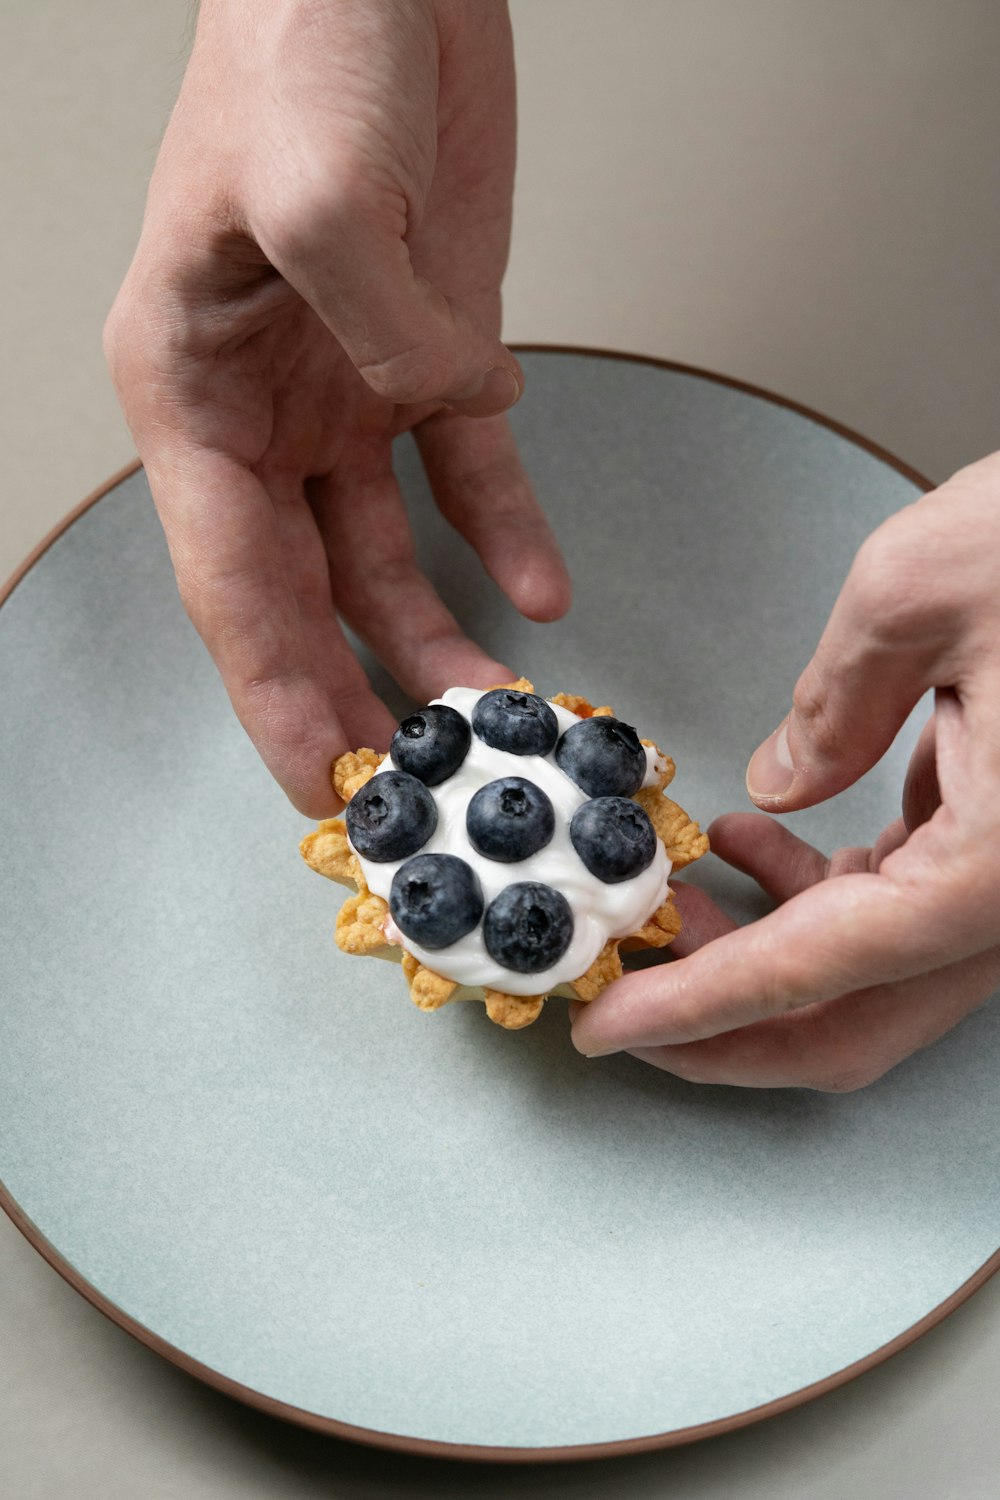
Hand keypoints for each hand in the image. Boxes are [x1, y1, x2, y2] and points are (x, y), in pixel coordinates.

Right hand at [104, 0, 569, 816]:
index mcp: (190, 389)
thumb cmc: (299, 44)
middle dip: (353, 695)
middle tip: (410, 784)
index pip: (230, 582)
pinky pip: (467, 471)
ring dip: (438, 638)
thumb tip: (441, 407)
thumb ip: (378, 335)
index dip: (274, 692)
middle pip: (303, 593)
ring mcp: (344, 389)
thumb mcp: (315, 191)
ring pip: (384, 555)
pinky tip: (541, 591)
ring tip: (501, 714)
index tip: (318, 782)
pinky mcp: (426, 356)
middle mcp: (259, 408)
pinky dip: (505, 531)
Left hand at [571, 452, 999, 1088]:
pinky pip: (904, 907)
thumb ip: (830, 710)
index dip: (698, 1008)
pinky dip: (817, 896)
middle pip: (854, 1018)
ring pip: (875, 973)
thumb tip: (778, 790)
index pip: (817, 971)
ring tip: (669, 905)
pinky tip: (753, 843)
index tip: (612, 1026)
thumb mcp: (918, 595)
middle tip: (622, 1001)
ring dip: (763, 955)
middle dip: (725, 1023)